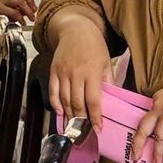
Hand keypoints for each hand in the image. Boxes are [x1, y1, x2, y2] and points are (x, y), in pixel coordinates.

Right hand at [0, 0, 37, 26]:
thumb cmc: (1, 18)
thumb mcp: (14, 10)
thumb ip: (23, 8)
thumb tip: (34, 8)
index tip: (33, 5)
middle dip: (31, 0)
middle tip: (34, 10)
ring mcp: (0, 0)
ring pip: (20, 1)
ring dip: (28, 11)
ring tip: (31, 19)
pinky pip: (14, 12)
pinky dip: (20, 18)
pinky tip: (22, 22)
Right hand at [46, 11, 115, 131]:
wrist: (76, 30)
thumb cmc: (94, 46)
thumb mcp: (107, 62)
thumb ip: (108, 81)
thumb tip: (110, 101)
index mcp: (92, 72)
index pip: (93, 100)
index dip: (95, 117)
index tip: (97, 130)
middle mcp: (76, 73)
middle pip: (77, 103)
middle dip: (81, 120)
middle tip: (85, 132)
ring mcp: (63, 72)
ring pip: (64, 100)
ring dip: (69, 115)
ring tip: (74, 126)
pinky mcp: (53, 71)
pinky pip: (52, 91)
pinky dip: (55, 104)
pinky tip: (60, 112)